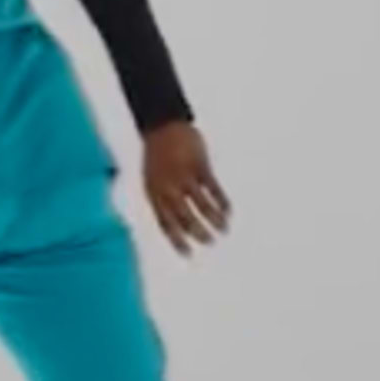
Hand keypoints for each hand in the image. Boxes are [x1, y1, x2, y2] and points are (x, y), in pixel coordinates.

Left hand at [140, 122, 231, 256]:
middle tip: (210, 243)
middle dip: (198, 233)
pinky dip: (222, 203)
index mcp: (153, 193)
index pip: (165, 223)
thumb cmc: (156, 156)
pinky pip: (213, 189)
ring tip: (223, 231)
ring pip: (202, 205)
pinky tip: (228, 213)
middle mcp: (168, 187)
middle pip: (184, 217)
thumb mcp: (150, 179)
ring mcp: (184, 175)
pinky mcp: (200, 165)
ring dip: (214, 221)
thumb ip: (160, 201)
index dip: (176, 240)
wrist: (162, 125)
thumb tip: (172, 226)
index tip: (188, 255)